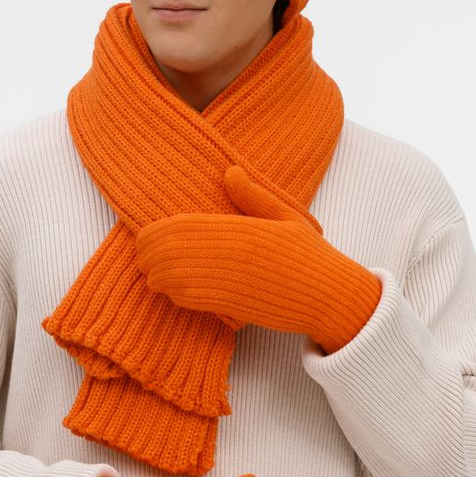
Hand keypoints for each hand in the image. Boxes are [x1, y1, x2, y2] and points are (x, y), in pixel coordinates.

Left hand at [135, 166, 381, 352]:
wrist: (331, 296)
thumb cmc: (309, 254)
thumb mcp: (285, 216)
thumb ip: (254, 196)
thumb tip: (229, 170)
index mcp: (240, 226)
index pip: (181, 225)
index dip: (154, 232)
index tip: (146, 235)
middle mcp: (230, 252)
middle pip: (169, 251)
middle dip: (149, 255)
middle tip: (144, 257)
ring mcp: (230, 280)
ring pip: (173, 277)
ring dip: (158, 276)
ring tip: (154, 274)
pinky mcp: (232, 306)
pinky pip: (190, 299)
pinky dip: (175, 295)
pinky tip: (174, 291)